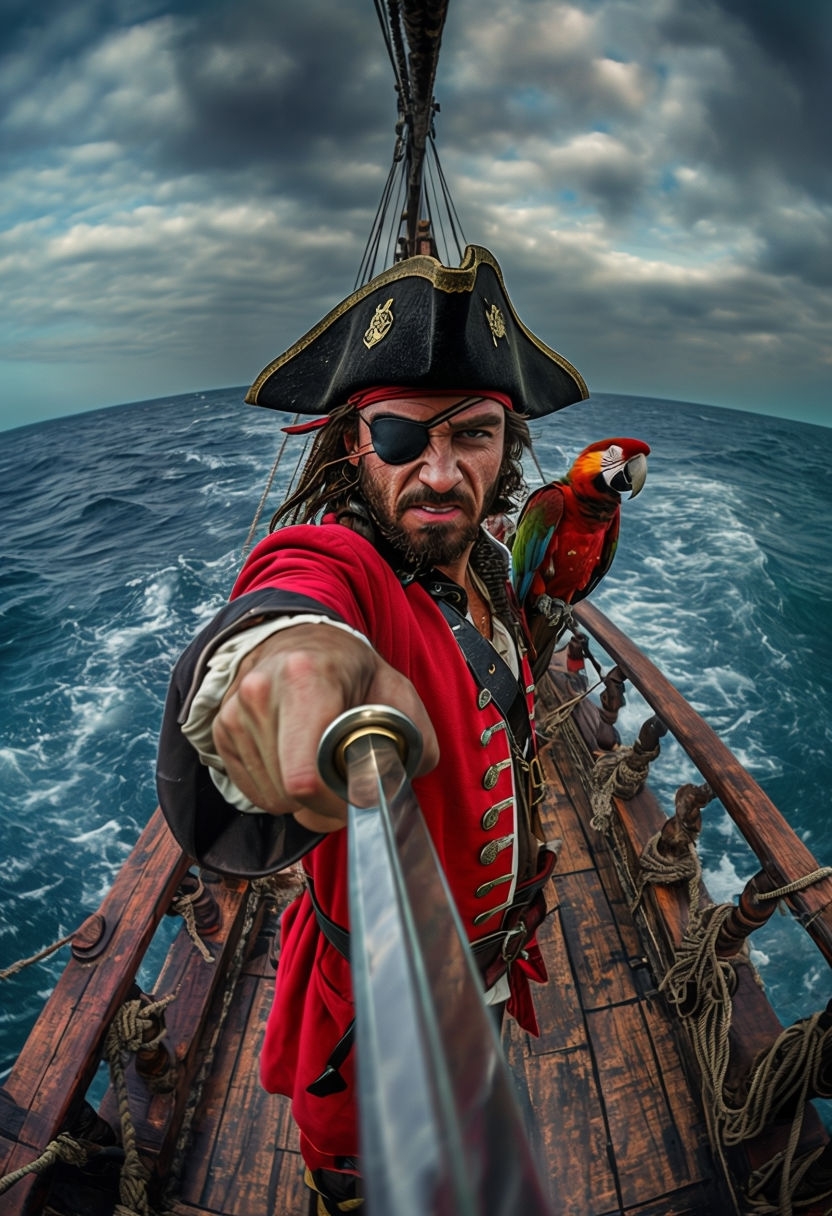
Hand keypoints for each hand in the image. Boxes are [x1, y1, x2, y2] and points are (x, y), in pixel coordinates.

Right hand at [211, 623, 438, 831]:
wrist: (300, 641)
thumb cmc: (351, 668)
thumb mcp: (396, 690)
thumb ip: (415, 737)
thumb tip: (399, 788)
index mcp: (306, 678)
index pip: (306, 775)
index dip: (336, 803)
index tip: (358, 796)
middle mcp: (260, 692)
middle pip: (291, 793)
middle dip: (324, 803)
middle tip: (347, 781)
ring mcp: (234, 712)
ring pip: (272, 798)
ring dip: (302, 798)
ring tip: (321, 762)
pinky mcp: (222, 730)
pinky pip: (253, 791)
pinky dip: (279, 790)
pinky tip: (296, 761)